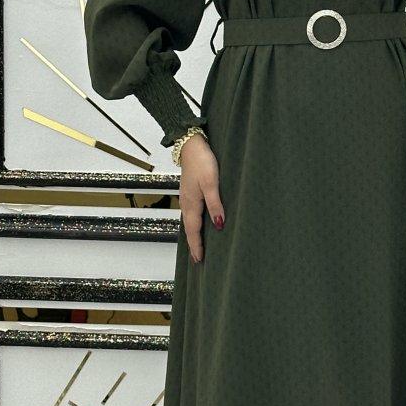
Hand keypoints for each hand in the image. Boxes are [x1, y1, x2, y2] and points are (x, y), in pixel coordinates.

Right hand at [178, 133, 224, 262]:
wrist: (191, 145)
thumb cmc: (203, 162)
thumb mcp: (212, 184)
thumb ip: (215, 204)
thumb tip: (219, 225)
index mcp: (191, 204)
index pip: (194, 231)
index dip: (197, 246)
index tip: (200, 260)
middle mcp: (186, 203)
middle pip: (189, 229)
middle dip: (193, 244)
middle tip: (198, 260)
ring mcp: (186, 197)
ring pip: (189, 222)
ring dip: (193, 235)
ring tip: (197, 246)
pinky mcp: (189, 192)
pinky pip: (190, 214)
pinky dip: (193, 224)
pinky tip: (197, 224)